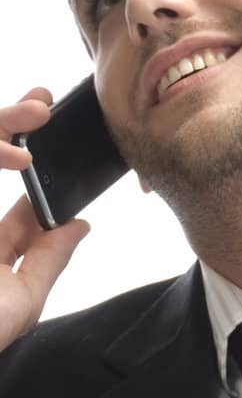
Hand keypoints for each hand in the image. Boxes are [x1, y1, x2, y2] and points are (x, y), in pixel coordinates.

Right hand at [0, 89, 90, 352]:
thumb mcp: (24, 297)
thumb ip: (48, 259)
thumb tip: (79, 224)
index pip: (15, 200)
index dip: (30, 156)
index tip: (50, 122)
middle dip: (11, 124)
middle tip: (42, 100)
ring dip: (1, 126)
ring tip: (33, 107)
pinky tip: (14, 149)